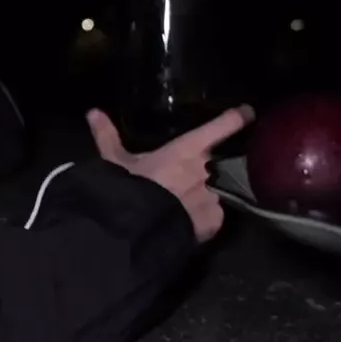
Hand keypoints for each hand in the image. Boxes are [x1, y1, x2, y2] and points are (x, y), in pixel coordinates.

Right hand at [86, 106, 254, 241]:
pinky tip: (189, 221)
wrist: (135, 228)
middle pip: (221, 162)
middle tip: (200, 172)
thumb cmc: (128, 187)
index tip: (248, 113)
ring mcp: (214, 196)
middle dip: (213, 166)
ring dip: (207, 194)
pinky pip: (213, 215)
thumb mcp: (114, 161)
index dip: (237, 118)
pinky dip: (204, 217)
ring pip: (217, 190)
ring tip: (188, 202)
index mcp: (188, 149)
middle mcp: (207, 169)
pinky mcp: (215, 221)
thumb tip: (92, 112)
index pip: (221, 126)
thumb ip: (107, 136)